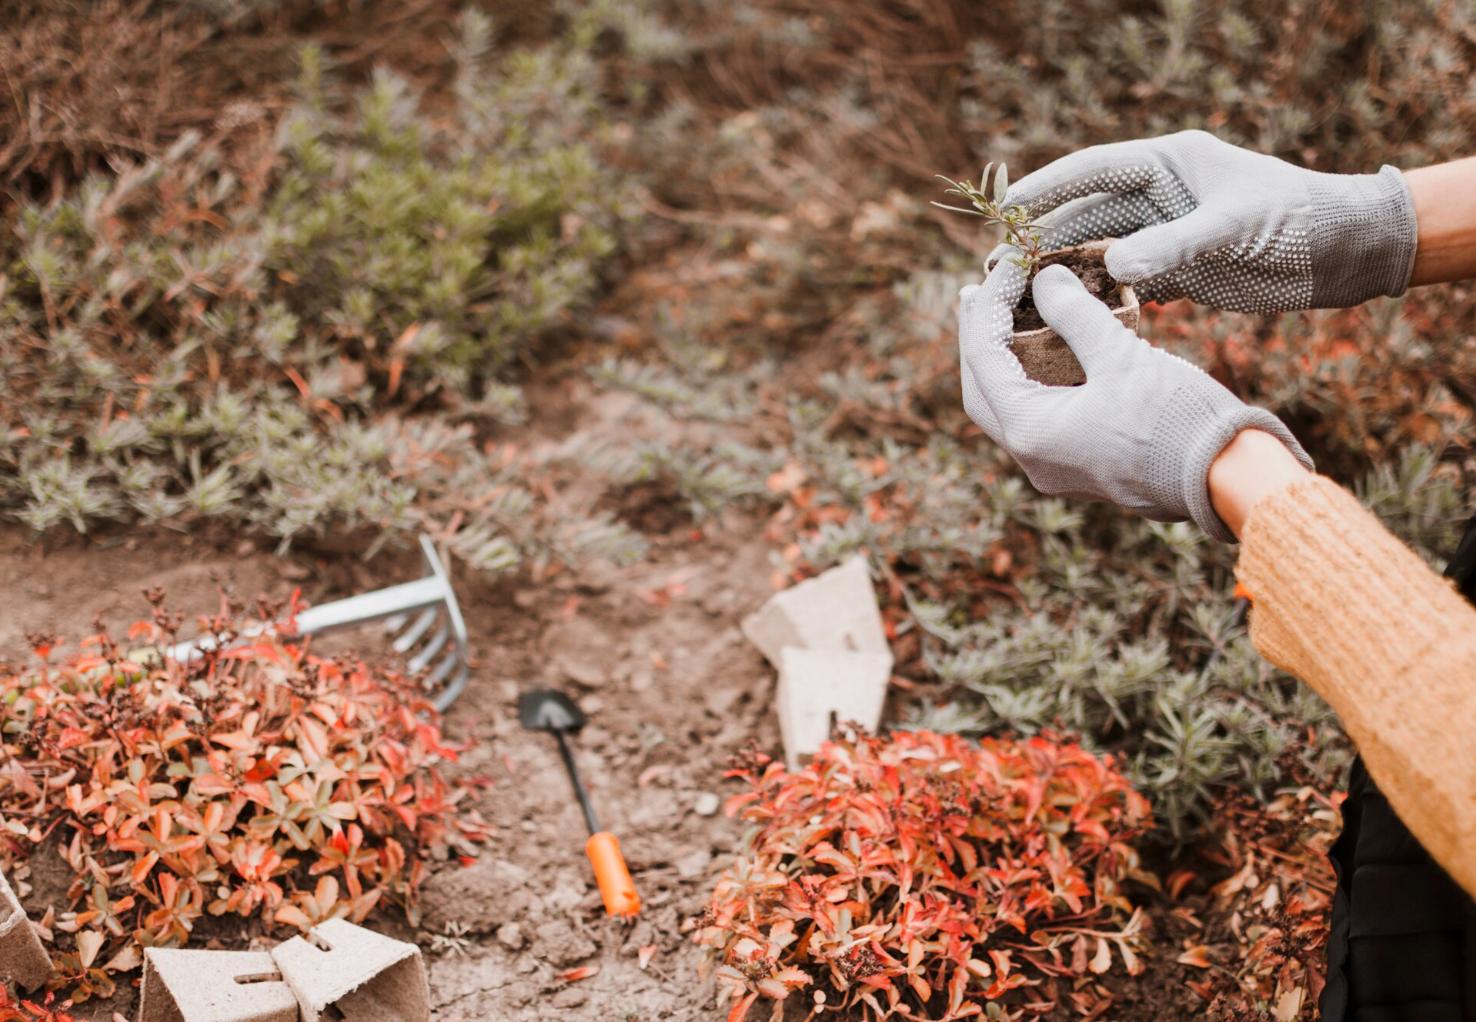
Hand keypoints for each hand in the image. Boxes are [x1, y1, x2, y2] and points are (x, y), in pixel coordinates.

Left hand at [959, 253, 1312, 540]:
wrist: (1226, 479)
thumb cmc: (1176, 418)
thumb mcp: (1122, 356)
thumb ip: (1075, 314)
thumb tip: (1045, 278)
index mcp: (1030, 430)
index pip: (983, 356)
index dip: (989, 303)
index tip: (1008, 263)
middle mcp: (1031, 457)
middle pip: (982, 387)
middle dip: (979, 336)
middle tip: (981, 291)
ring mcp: (1053, 467)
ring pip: (1009, 406)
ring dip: (1004, 360)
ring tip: (1007, 315)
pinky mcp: (1079, 466)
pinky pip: (1039, 418)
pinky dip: (1034, 380)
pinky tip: (1045, 351)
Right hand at [1000, 130, 1417, 312]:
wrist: (1345, 253)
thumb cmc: (1298, 220)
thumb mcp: (1234, 227)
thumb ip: (1173, 245)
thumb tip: (1112, 265)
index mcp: (1169, 164)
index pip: (1094, 170)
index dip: (1047, 189)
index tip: (1007, 209)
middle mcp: (1159, 197)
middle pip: (1085, 216)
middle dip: (1041, 241)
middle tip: (998, 268)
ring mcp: (1164, 235)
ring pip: (1098, 254)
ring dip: (1061, 275)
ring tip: (1018, 298)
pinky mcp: (1175, 273)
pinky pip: (1122, 286)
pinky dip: (1095, 300)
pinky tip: (1064, 320)